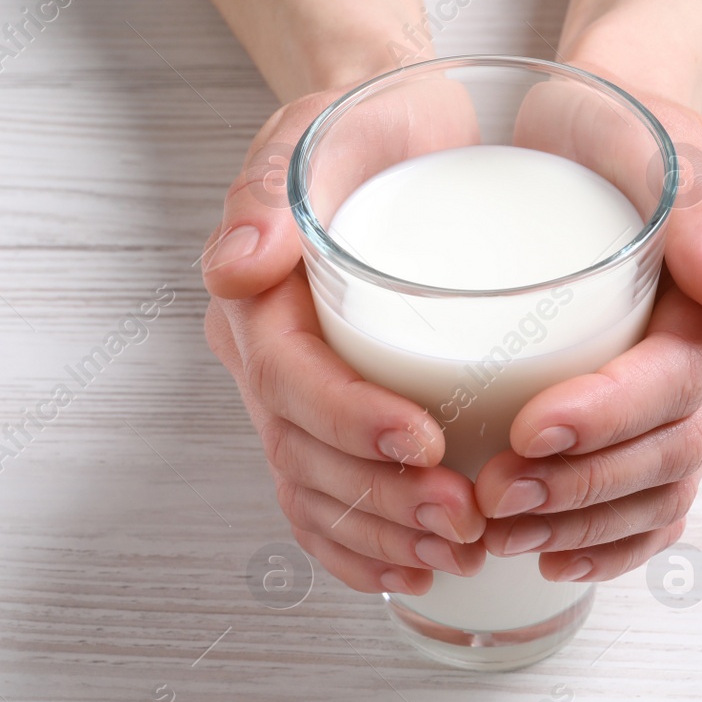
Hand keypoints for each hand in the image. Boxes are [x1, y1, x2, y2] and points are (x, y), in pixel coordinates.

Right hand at [203, 82, 490, 595]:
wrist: (389, 136)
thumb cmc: (361, 129)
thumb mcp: (320, 132)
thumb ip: (272, 189)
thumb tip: (240, 264)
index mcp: (255, 301)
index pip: (289, 380)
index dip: (350, 422)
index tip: (426, 441)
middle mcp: (264, 359)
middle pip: (302, 453)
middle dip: (378, 498)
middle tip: (461, 516)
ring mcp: (294, 396)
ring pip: (314, 491)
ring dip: (379, 536)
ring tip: (454, 552)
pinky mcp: (335, 416)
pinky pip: (327, 500)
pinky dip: (361, 548)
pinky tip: (414, 572)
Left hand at [476, 85, 701, 583]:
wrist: (605, 139)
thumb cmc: (617, 130)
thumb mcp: (651, 137)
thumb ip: (698, 204)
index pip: (679, 381)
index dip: (606, 418)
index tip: (526, 429)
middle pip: (671, 451)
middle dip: (582, 486)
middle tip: (493, 495)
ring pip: (664, 491)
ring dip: (585, 524)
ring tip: (503, 530)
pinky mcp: (667, 420)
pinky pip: (657, 504)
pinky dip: (611, 542)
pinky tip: (552, 557)